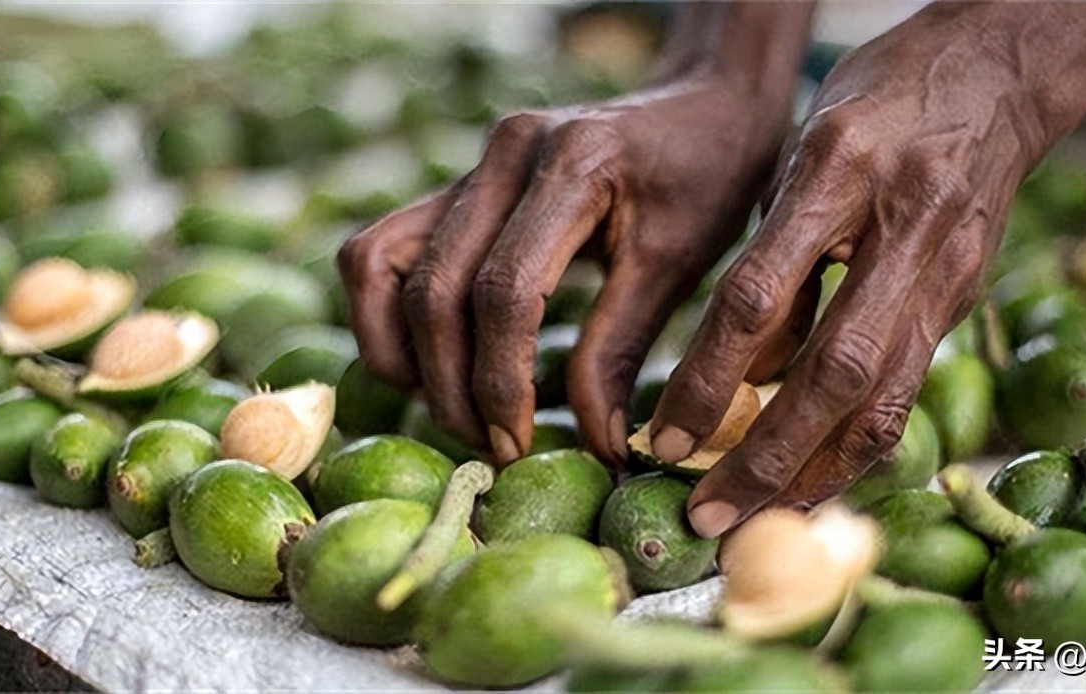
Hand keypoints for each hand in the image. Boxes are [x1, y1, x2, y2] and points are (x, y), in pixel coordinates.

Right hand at [338, 72, 793, 464]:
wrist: (701, 104)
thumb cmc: (706, 180)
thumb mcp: (680, 264)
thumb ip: (623, 351)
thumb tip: (598, 449)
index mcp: (570, 163)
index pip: (505, 290)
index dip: (502, 380)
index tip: (518, 443)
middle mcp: (502, 153)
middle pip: (433, 289)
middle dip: (452, 386)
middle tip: (492, 447)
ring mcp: (469, 163)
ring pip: (379, 265)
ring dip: (401, 353)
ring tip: (454, 412)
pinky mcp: (456, 185)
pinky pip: (382, 250)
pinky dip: (389, 315)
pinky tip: (431, 365)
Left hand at [648, 0, 1085, 537]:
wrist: (998, 70)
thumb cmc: (881, 101)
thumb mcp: (805, 151)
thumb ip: (777, 257)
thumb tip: (747, 374)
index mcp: (839, 170)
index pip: (758, 297)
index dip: (706, 380)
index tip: (662, 440)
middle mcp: (902, 227)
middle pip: (834, 372)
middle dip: (767, 458)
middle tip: (708, 516)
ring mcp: (947, 270)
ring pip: (887, 398)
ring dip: (820, 473)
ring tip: (761, 522)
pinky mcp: (965, 298)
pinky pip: (910, 389)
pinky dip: (860, 446)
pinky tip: (819, 480)